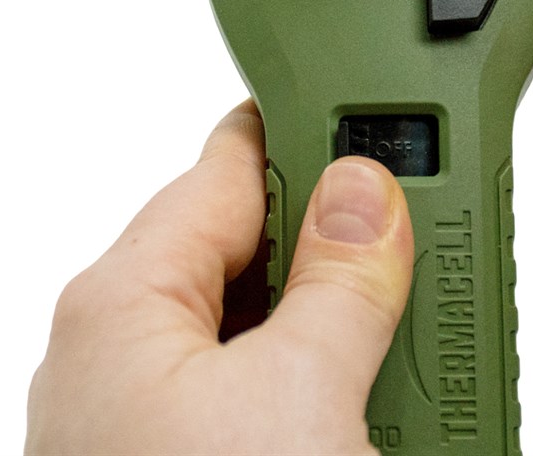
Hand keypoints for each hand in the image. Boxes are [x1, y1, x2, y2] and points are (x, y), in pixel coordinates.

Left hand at [25, 101, 413, 454]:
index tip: (377, 114)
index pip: (229, 164)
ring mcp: (144, 418)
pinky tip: (365, 387)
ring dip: (333, 313)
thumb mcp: (299, 398)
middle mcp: (117, 354)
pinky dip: (313, 375)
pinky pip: (254, 386)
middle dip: (334, 231)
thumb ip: (341, 282)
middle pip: (246, 243)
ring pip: (256, 321)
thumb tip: (362, 192)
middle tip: (415, 223)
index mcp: (119, 304)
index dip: (311, 130)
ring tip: (406, 313)